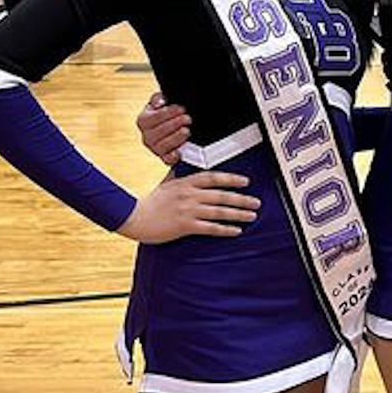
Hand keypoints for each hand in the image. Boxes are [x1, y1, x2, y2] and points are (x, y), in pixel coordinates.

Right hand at [118, 171, 258, 243]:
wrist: (135, 218)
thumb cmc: (150, 202)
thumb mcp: (166, 184)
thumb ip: (178, 175)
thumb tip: (181, 161)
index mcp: (186, 183)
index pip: (213, 178)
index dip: (231, 179)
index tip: (246, 181)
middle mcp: (189, 195)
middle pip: (221, 195)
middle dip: (241, 199)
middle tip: (256, 202)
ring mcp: (188, 210)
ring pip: (219, 211)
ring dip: (238, 214)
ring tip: (251, 216)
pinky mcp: (185, 226)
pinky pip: (210, 228)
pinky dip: (225, 229)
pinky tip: (236, 230)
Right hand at [137, 92, 191, 165]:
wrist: (172, 131)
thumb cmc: (165, 115)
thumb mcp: (161, 103)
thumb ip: (158, 98)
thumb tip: (160, 102)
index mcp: (144, 121)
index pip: (154, 117)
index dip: (169, 113)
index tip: (182, 109)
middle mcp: (147, 136)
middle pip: (159, 131)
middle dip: (175, 123)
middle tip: (187, 118)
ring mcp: (155, 148)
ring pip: (163, 145)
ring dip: (176, 137)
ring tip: (187, 130)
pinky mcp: (165, 158)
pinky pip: (168, 160)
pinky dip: (174, 156)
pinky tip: (180, 150)